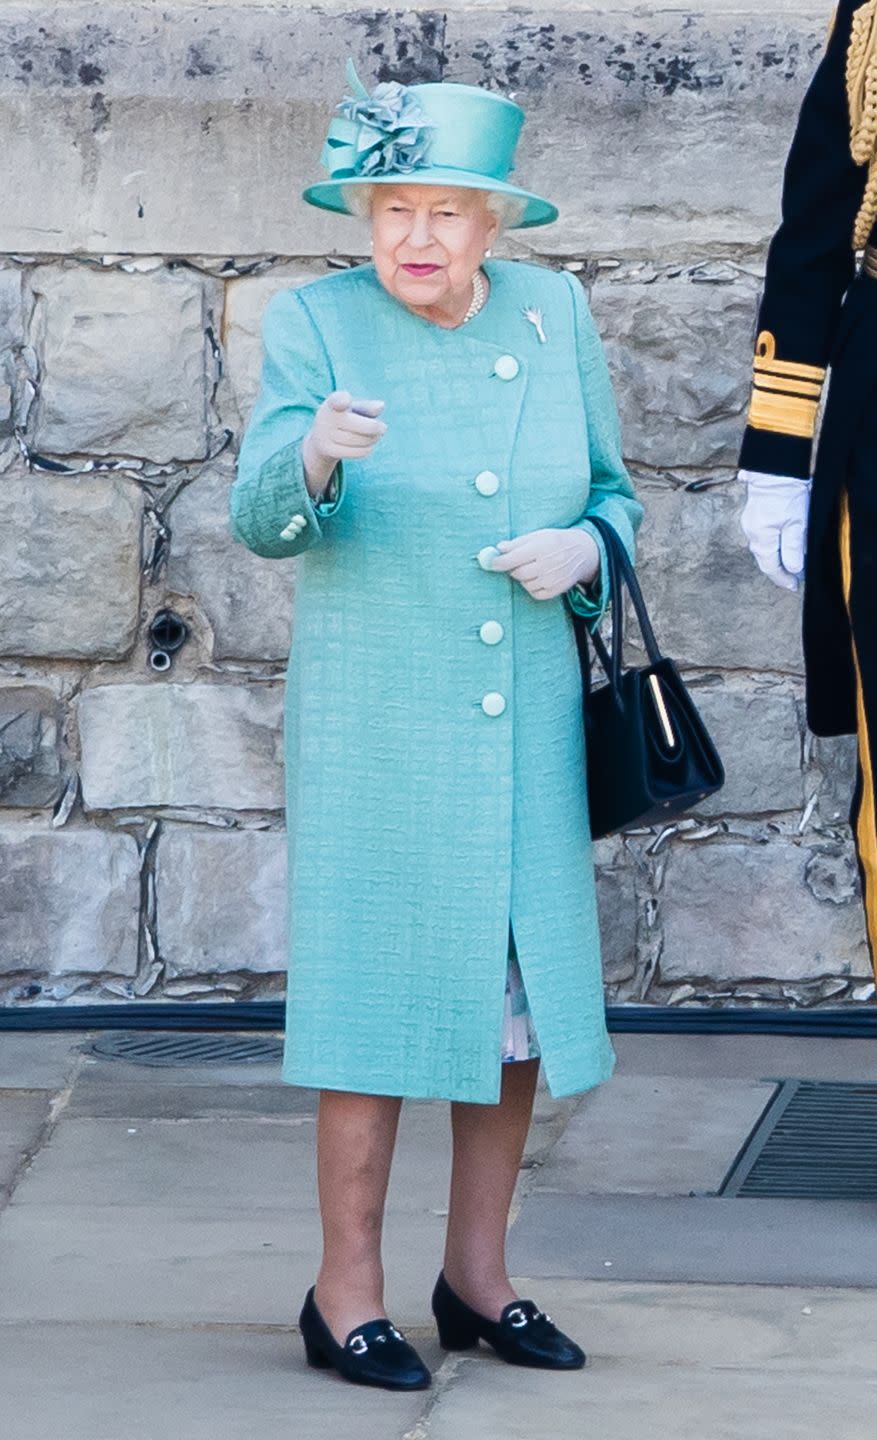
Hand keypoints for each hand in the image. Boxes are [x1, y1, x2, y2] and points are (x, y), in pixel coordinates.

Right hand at [302, 391, 386, 496]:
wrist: (321, 438)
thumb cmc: (345, 418)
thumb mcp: (355, 409)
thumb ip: (368, 407)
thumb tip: (380, 406)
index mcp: (333, 402)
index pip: (337, 400)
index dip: (342, 401)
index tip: (345, 402)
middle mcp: (325, 417)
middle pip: (361, 426)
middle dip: (375, 428)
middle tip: (383, 428)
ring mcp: (324, 435)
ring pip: (360, 440)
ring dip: (373, 439)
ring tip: (377, 436)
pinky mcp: (328, 450)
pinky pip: (356, 452)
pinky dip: (367, 449)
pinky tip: (369, 446)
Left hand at [490, 527, 599, 599]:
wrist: (581, 552)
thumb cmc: (555, 541)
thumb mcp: (537, 535)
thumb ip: (517, 543)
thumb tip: (498, 548)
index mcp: (540, 547)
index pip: (512, 558)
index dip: (498, 562)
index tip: (490, 563)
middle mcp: (547, 564)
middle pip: (518, 573)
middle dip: (512, 569)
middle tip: (515, 564)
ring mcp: (552, 579)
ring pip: (525, 584)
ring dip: (523, 578)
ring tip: (532, 568)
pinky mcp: (556, 590)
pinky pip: (535, 593)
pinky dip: (532, 587)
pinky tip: (537, 578)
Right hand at [739, 469, 809, 591]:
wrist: (777, 469)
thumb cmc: (788, 494)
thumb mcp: (797, 523)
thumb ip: (793, 548)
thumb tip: (793, 570)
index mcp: (761, 538)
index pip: (770, 567)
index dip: (782, 579)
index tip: (793, 586)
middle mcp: (751, 533)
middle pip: (764, 559)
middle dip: (778, 570)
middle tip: (793, 578)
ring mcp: (749, 524)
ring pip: (763, 548)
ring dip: (775, 556)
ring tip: (788, 563)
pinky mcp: (752, 516)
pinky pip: (761, 537)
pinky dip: (771, 544)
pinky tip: (780, 544)